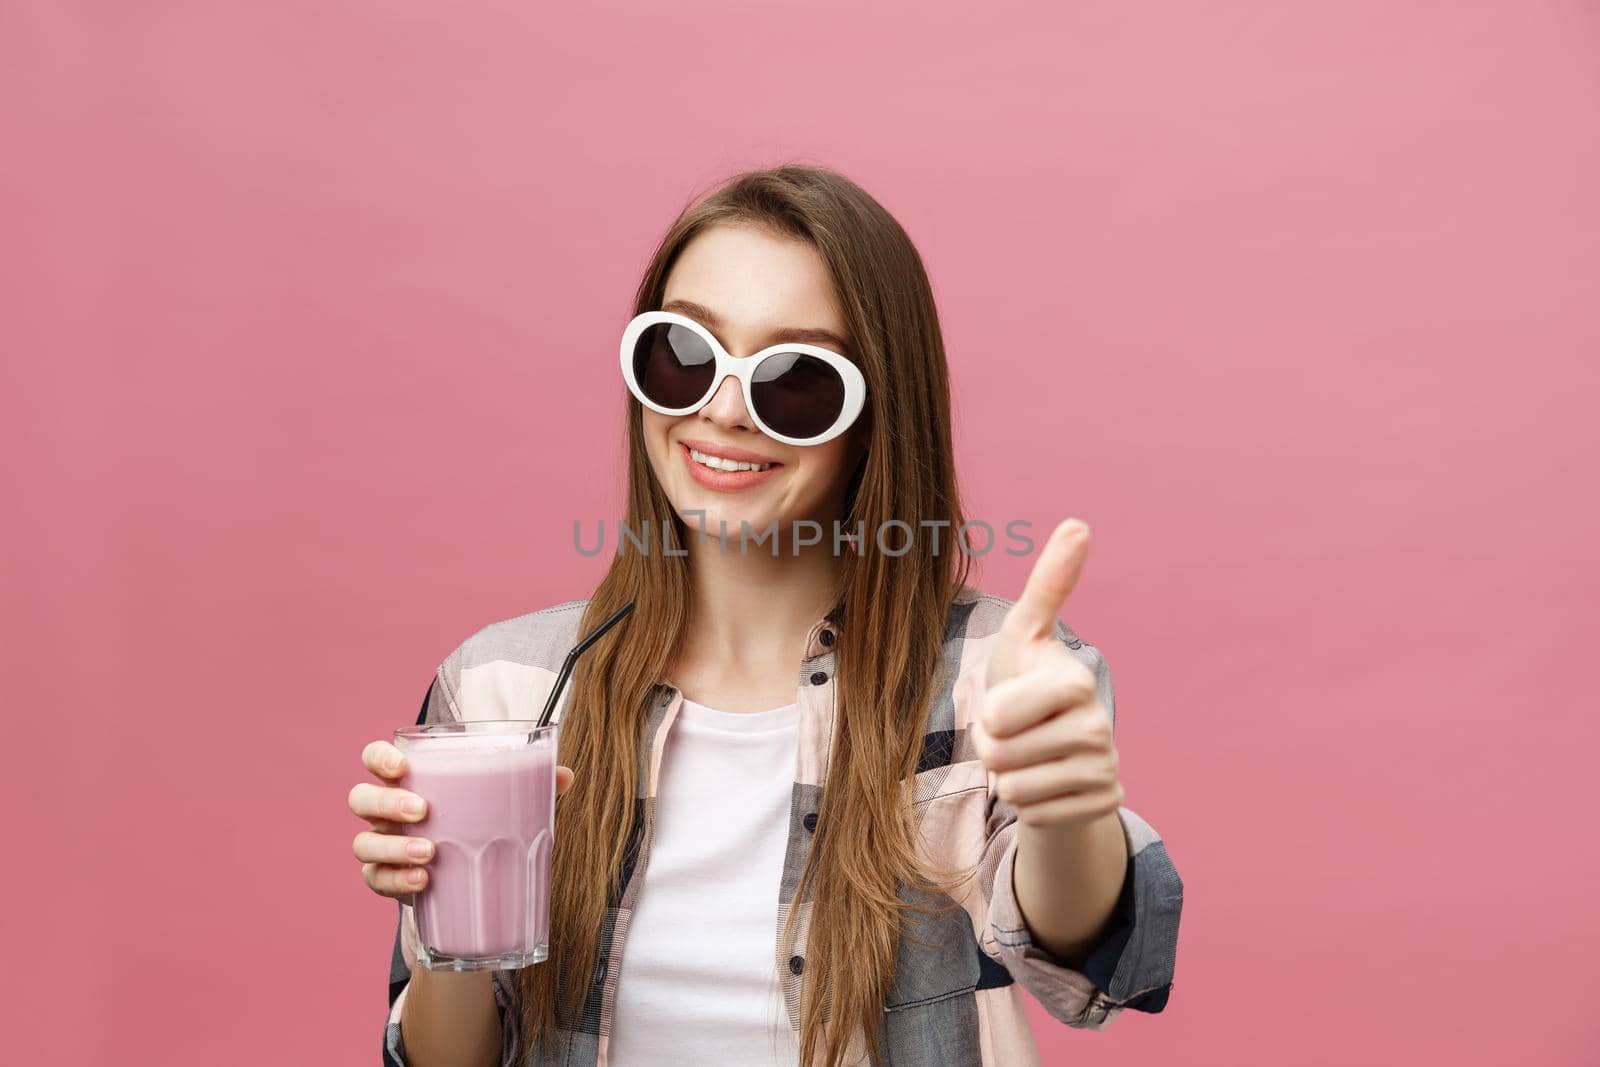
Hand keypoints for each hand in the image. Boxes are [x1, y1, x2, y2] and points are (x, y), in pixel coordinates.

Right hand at [348, 739, 575, 900]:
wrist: (463, 877)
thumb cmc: (475, 823)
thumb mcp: (500, 801)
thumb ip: (531, 784)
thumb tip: (564, 775)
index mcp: (408, 781)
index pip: (375, 759)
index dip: (379, 758)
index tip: (402, 766)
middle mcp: (385, 812)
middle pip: (361, 799)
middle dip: (386, 803)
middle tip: (422, 810)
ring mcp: (382, 846)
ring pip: (364, 843)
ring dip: (393, 847)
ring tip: (430, 854)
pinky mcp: (386, 880)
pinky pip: (376, 880)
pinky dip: (396, 880)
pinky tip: (423, 882)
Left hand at [972, 519, 1122, 828]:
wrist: (1053, 748)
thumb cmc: (1027, 682)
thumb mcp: (1025, 634)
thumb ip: (1048, 583)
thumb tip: (1079, 523)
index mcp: (1075, 681)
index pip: (997, 715)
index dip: (988, 714)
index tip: (1009, 703)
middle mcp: (1100, 725)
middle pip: (999, 754)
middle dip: (992, 748)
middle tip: (1015, 733)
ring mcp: (1106, 769)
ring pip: (1014, 789)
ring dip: (1008, 777)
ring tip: (1029, 756)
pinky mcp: (1104, 804)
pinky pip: (1034, 816)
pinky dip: (1030, 804)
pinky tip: (1047, 783)